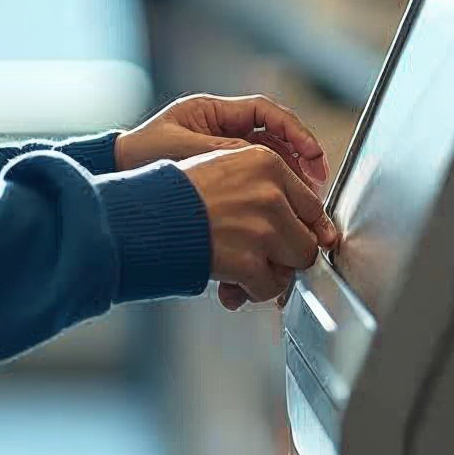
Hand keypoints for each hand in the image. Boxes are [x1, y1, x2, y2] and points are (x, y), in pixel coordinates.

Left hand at [115, 92, 328, 191]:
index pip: (266, 113)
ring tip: (301, 205)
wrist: (115, 178)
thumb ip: (224, 151)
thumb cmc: (141, 156)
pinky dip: (268, 196)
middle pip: (275, 140)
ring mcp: (222, 153)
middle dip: (299, 161)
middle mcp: (222, 129)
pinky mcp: (220, 179)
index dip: (295, 130)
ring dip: (288, 182)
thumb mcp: (185, 149)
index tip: (313, 153)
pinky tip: (276, 213)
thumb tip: (263, 163)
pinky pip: (253, 183)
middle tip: (314, 185)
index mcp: (213, 112)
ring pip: (269, 164)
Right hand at [178, 144, 338, 311]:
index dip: (301, 229)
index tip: (295, 240)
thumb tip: (308, 230)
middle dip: (286, 254)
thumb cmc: (175, 195)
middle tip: (263, 259)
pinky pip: (270, 287)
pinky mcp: (248, 259)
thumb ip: (266, 192)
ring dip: (272, 274)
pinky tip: (234, 284)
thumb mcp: (225, 170)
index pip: (310, 204)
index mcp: (266, 162)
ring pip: (295, 264)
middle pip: (308, 237)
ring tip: (246, 272)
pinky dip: (253, 292)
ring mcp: (262, 227)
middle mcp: (270, 191)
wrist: (143, 215)